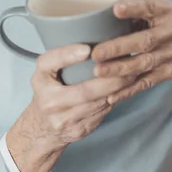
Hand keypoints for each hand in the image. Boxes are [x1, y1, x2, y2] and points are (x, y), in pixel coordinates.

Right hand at [6, 43, 136, 170]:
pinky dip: (114, 100)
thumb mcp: (46, 69)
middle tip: (127, 65)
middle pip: (84, 91)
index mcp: (40, 80)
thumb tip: (94, 41)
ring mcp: (64, 120)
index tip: (88, 49)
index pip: (51, 63)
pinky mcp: (79, 130)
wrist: (42, 127)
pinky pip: (100, 114)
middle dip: (109, 79)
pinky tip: (124, 89)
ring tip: (131, 74)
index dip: (69, 55)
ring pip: (97, 104)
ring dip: (117, 89)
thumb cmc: (48, 89)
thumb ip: (62, 55)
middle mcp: (49, 102)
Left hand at [91, 0, 171, 104]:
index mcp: (167, 12)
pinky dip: (129, 90)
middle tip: (96, 53)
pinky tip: (112, 95)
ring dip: (121, 70)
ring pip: (145, 64)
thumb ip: (139, 12)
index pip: (150, 7)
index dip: (133, 8)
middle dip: (119, 48)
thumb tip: (105, 18)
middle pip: (145, 41)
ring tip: (98, 72)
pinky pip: (148, 82)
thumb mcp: (164, 9)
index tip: (116, 9)